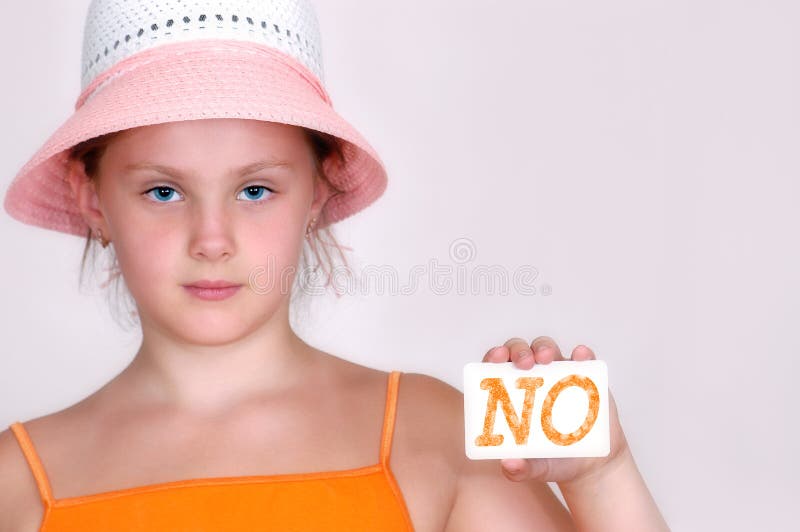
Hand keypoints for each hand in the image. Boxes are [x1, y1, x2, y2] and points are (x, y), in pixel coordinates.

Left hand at [483, 336, 629, 485]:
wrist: (590, 466)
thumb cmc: (554, 460)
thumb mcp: (536, 468)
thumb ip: (521, 469)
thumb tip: (509, 465)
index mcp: (511, 393)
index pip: (495, 367)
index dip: (493, 357)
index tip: (496, 359)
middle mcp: (532, 377)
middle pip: (520, 351)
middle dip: (519, 351)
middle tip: (525, 363)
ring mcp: (558, 374)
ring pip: (547, 349)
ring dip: (544, 348)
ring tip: (547, 359)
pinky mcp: (584, 377)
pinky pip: (582, 358)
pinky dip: (581, 354)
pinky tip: (580, 356)